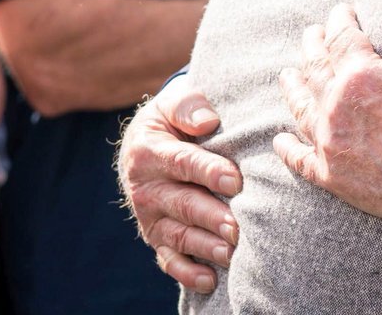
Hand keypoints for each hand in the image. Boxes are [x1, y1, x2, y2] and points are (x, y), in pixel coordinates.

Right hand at [117, 75, 241, 292]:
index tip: (235, 179)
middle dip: (211, 216)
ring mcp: (149, 216)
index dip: (209, 171)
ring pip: (177, 235)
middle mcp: (145, 188)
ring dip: (204, 246)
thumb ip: (188, 106)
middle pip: (182, 204)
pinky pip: (169, 259)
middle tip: (237, 227)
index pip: (183, 162)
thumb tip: (207, 120)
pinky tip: (210, 280)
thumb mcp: (174, 102)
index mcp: (149, 151)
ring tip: (230, 252)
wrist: (147, 140)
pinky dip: (187, 272)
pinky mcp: (156, 236)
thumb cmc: (173, 118)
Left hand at [274, 0, 381, 229]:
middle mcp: (336, 107)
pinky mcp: (332, 177)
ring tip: (287, 75)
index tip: (342, 10)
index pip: (341, 37)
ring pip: (301, 108)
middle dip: (313, 46)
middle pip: (315, 67)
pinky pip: (300, 160)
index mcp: (362, 76)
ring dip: (293, 88)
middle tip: (312, 34)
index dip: (340, 19)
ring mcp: (330, 144)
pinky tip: (281, 140)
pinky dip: (288, 148)